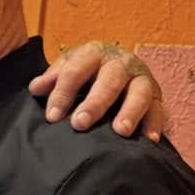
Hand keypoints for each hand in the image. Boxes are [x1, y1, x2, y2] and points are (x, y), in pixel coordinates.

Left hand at [30, 42, 166, 141]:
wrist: (116, 65)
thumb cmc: (86, 72)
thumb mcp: (68, 69)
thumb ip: (53, 79)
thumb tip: (36, 88)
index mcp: (94, 54)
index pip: (76, 69)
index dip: (63, 92)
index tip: (52, 116)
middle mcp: (120, 63)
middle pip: (110, 80)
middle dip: (95, 102)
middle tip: (80, 124)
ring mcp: (141, 78)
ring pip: (139, 92)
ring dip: (130, 111)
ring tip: (120, 131)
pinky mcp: (156, 95)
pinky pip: (158, 109)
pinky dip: (153, 124)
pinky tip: (148, 140)